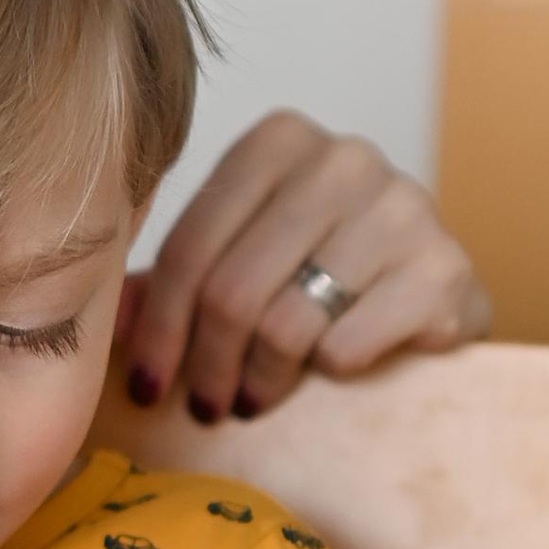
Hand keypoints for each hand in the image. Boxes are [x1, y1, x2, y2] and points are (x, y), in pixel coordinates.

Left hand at [113, 112, 490, 423]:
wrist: (436, 295)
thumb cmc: (325, 277)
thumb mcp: (243, 263)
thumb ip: (176, 282)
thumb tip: (103, 319)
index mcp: (279, 140)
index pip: (190, 246)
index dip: (157, 329)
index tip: (145, 387)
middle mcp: (344, 158)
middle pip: (232, 290)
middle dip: (206, 366)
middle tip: (205, 408)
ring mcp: (404, 206)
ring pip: (286, 325)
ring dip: (261, 379)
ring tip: (255, 398)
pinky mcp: (445, 268)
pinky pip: (348, 345)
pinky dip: (327, 375)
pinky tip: (330, 375)